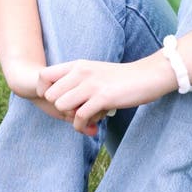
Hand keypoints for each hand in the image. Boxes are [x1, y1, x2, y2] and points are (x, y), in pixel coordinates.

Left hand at [37, 56, 174, 135]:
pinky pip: (80, 117)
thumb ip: (78, 80)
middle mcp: (81, 72)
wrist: (148, 76)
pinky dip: (83, 126)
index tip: (58, 101)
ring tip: (86, 118)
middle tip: (76, 113)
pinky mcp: (103, 97)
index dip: (45, 92)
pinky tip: (93, 126)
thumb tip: (61, 100)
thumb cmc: (122, 78)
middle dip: (60, 109)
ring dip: (72, 118)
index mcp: (78, 65)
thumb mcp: (96, 72)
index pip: (43, 76)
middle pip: (50, 96)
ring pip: (62, 106)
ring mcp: (91, 84)